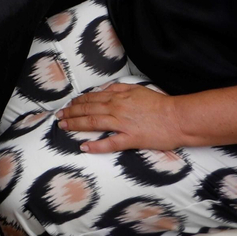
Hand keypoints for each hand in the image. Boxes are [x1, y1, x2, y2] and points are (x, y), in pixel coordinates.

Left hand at [57, 83, 184, 153]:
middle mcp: (116, 109)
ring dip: (76, 125)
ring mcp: (122, 125)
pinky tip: (84, 147)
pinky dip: (95, 145)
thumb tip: (103, 90)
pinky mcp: (130, 139)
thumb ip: (118, 89)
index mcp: (118, 97)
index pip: (91, 99)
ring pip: (93, 123)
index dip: (77, 102)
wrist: (177, 118)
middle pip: (88, 110)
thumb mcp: (136, 89)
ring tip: (64, 127)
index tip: (67, 105)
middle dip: (71, 113)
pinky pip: (110, 143)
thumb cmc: (159, 104)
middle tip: (59, 116)